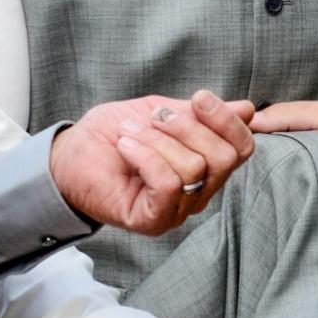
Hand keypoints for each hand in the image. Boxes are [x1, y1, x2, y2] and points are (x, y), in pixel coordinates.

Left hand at [52, 91, 256, 235]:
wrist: (70, 154)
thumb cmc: (113, 134)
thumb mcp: (162, 112)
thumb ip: (200, 114)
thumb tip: (247, 109)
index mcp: (207, 165)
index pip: (242, 147)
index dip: (227, 120)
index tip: (199, 97)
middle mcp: (199, 191)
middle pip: (224, 157)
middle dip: (188, 127)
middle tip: (154, 117)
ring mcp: (178, 209)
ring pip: (193, 167)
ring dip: (156, 139)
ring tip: (129, 132)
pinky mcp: (154, 220)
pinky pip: (169, 184)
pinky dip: (146, 156)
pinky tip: (125, 147)